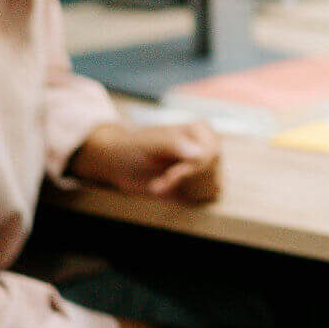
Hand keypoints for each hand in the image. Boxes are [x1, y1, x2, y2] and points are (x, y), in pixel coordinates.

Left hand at [70, 121, 221, 201]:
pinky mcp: (199, 181)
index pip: (210, 156)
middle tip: (161, 181)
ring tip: (160, 184)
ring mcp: (204, 164)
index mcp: (199, 130)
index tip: (169, 175)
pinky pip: (207, 194)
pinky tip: (168, 191)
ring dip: (183, 190)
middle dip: (184, 181)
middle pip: (211, 172)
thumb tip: (200, 154)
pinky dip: (187, 197)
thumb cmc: (131, 147)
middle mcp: (206, 145)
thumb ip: (174, 144)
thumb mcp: (149, 142)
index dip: (191, 170)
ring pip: (210, 185)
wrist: (117, 162)